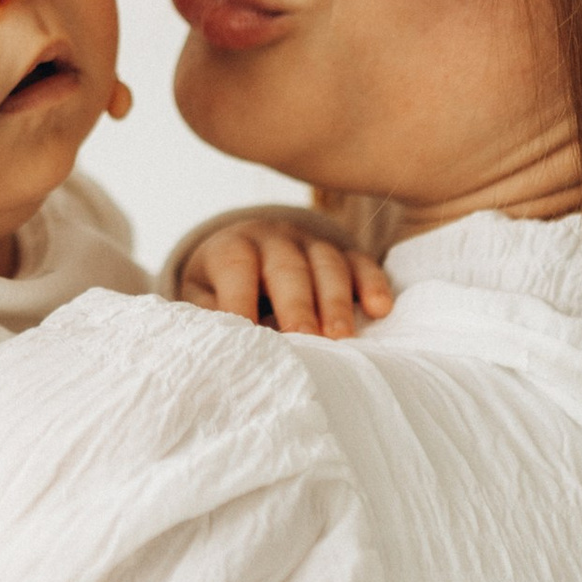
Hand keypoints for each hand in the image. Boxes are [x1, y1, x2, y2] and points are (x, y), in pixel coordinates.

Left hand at [179, 212, 394, 337]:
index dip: (241, 302)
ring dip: (335, 300)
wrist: (243, 251)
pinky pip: (360, 262)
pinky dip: (372, 283)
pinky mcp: (340, 252)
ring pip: (327, 263)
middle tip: (305, 340)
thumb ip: (208, 313)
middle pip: (288, 268)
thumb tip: (218, 342)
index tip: (248, 339)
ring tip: (341, 337)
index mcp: (232, 247)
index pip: (237, 268)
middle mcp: (273, 239)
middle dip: (298, 305)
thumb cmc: (219, 285)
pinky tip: (380, 309)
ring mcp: (310, 242)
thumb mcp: (202, 294)